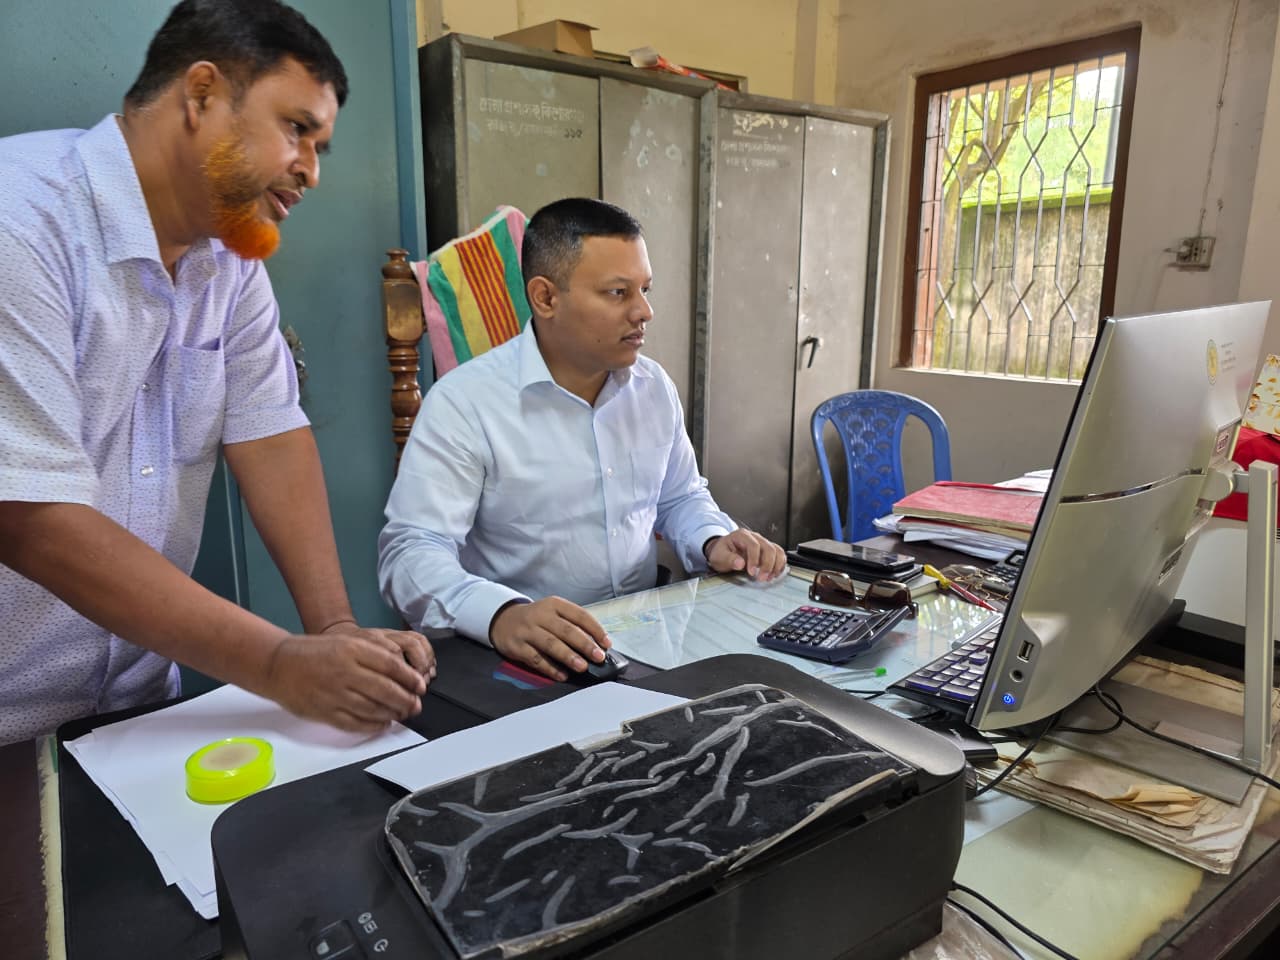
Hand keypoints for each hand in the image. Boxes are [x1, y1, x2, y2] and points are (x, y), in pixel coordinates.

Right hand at [263, 624, 435, 734]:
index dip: (410, 678)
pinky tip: (383, 723)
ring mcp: (334, 694)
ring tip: (402, 714)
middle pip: (385, 689)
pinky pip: (355, 723)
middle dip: (406, 700)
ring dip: (392, 714)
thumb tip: (402, 666)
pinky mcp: (325, 712)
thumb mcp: (347, 641)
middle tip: (416, 704)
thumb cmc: (316, 651)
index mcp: (352, 649)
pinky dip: (373, 725)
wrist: (279, 665)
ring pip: (372, 708)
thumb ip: (374, 652)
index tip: (421, 686)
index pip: (390, 665)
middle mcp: (345, 671)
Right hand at [489, 597, 610, 681]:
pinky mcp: (517, 646)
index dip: (595, 629)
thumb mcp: (553, 613)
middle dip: (584, 644)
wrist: (503, 620)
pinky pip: (536, 659)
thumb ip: (572, 625)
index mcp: (554, 604)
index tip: (606, 643)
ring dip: (568, 656)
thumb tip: (596, 645)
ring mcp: (527, 631)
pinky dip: (550, 668)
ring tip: (582, 666)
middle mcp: (540, 615)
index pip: (579, 615)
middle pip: (566, 630)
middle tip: (598, 657)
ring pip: (551, 644)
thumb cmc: (537, 619)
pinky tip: (562, 675)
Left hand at [704, 529, 787, 580]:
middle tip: (762, 578)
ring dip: (776, 565)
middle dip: (767, 565)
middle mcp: (754, 537)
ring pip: (777, 550)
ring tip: (769, 577)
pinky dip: (779, 565)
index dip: (754, 559)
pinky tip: (774, 574)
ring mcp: (762, 543)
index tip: (751, 572)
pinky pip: (779, 555)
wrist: (722, 551)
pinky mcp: (767, 550)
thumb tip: (740, 563)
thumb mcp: (719, 556)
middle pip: (768, 547)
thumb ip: (729, 559)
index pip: (754, 545)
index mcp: (742, 535)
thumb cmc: (721, 552)